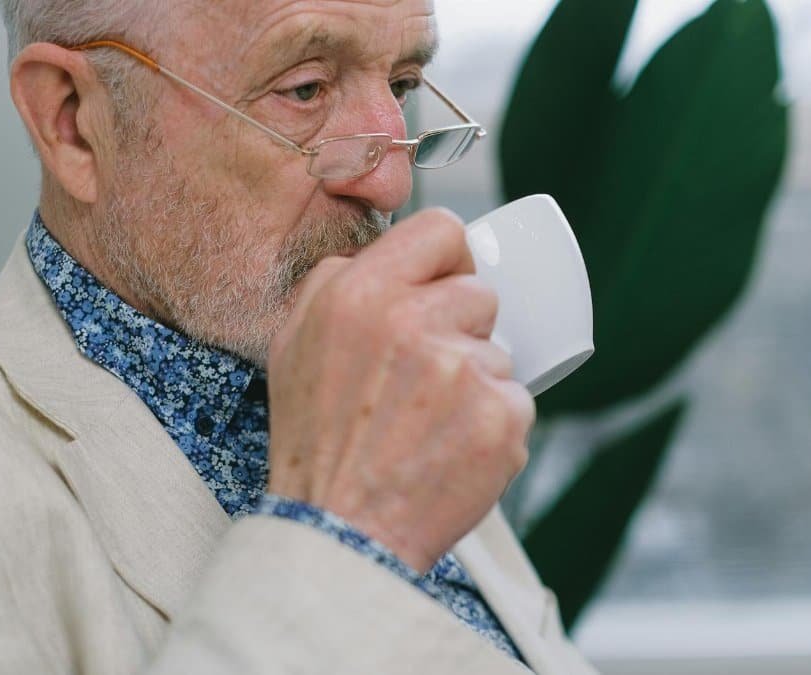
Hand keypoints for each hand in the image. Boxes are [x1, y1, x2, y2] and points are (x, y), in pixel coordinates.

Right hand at [266, 208, 534, 573]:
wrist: (340, 532)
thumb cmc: (317, 441)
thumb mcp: (294, 341)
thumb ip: (339, 281)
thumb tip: (393, 257)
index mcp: (362, 294)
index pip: (442, 229)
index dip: (448, 259)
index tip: (444, 286)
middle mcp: (415, 324)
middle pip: (480, 294)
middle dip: (460, 329)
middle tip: (424, 378)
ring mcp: (465, 372)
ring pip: (499, 353)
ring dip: (476, 383)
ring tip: (429, 424)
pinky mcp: (501, 418)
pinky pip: (516, 402)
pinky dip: (492, 426)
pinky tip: (451, 450)